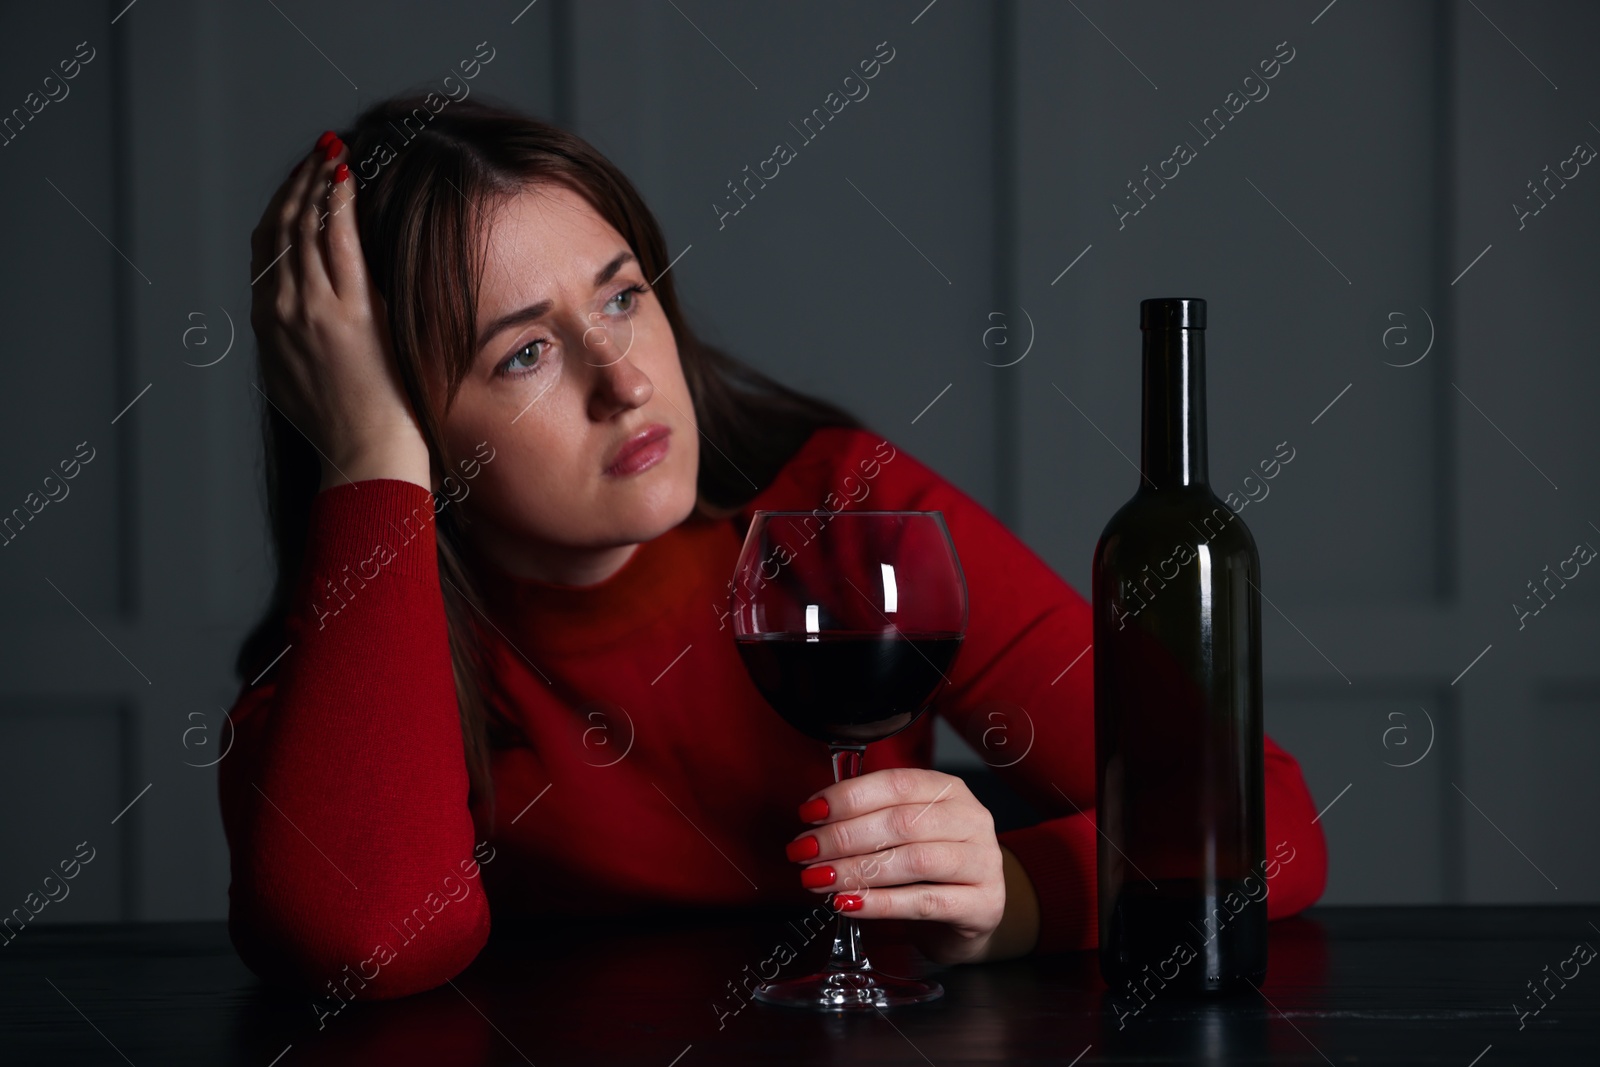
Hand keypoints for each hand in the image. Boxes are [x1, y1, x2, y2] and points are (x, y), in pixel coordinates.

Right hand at [249, 133, 428, 490]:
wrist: (362, 457)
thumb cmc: (345, 431)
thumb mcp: (301, 383)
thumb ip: (296, 346)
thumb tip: (306, 329)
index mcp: (268, 325)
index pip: (266, 250)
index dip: (281, 209)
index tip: (298, 183)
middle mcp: (280, 310)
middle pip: (280, 228)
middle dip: (298, 184)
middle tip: (318, 152)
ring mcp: (311, 309)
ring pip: (305, 227)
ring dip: (317, 182)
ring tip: (332, 151)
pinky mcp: (348, 312)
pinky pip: (338, 241)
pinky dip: (337, 201)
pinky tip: (345, 175)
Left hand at [788, 767, 1008, 965]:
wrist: (969, 916)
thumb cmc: (929, 870)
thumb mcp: (906, 833)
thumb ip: (871, 818)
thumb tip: (816, 818)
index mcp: (948, 791)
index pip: (896, 783)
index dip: (849, 796)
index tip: (810, 812)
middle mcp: (971, 820)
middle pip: (901, 822)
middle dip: (844, 836)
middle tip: (806, 851)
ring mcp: (982, 863)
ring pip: (914, 860)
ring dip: (857, 869)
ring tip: (819, 878)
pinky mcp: (982, 905)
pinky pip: (924, 902)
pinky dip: (880, 903)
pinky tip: (849, 903)